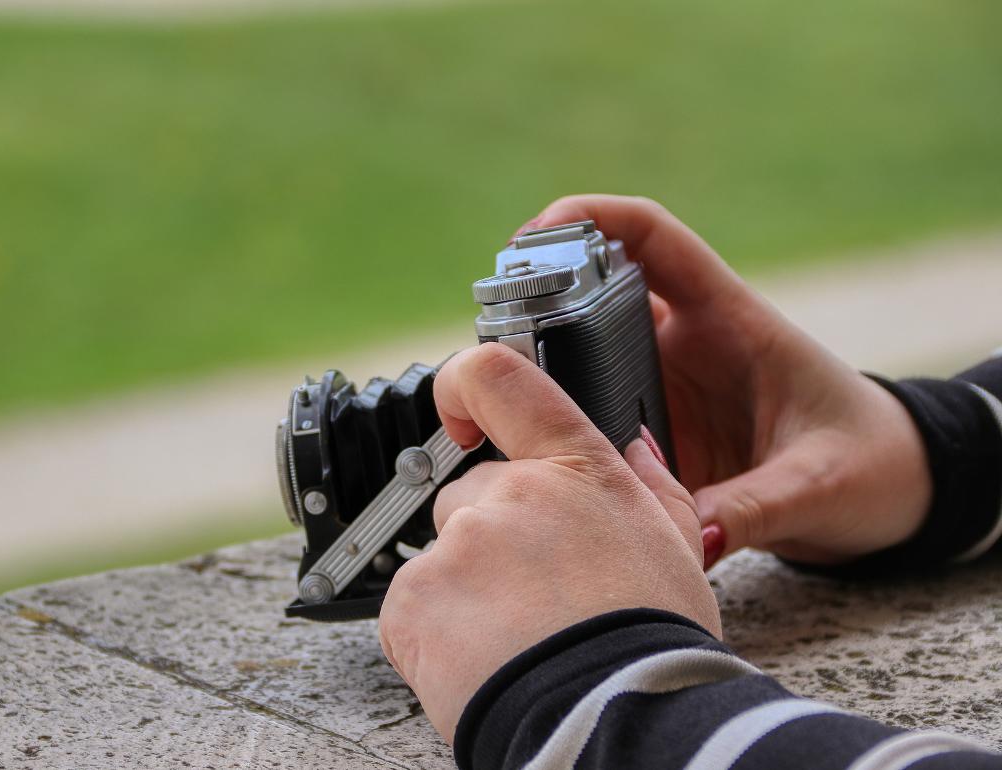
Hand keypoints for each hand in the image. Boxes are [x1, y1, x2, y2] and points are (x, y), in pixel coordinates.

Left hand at [378, 343, 719, 741]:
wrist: (613, 723)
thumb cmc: (652, 645)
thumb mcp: (676, 550)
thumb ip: (650, 485)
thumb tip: (633, 444)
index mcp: (575, 470)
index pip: (500, 379)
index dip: (463, 383)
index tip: (458, 414)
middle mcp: (509, 493)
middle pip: (470, 495)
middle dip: (490, 537)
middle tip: (534, 598)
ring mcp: (456, 543)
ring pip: (442, 555)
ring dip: (465, 591)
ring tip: (518, 640)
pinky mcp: (413, 598)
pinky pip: (409, 607)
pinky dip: (433, 635)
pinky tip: (482, 660)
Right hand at [528, 195, 932, 565]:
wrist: (893, 492)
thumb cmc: (874, 465)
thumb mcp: (819, 485)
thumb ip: (751, 509)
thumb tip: (682, 539)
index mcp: (729, 321)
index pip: (651, 238)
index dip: (588, 218)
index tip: (532, 235)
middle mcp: (686, 345)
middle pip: (591, 296)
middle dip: (533, 303)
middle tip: (489, 343)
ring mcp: (665, 388)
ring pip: (580, 359)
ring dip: (537, 373)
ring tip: (488, 405)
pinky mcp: (655, 433)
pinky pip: (592, 419)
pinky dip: (557, 428)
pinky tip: (524, 455)